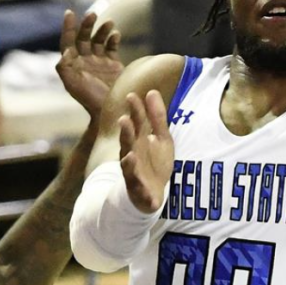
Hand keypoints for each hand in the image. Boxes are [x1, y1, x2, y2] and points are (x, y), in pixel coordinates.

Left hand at [55, 9, 122, 120]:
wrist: (109, 111)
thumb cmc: (89, 100)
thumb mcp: (73, 85)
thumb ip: (65, 68)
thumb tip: (65, 51)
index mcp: (73, 63)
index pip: (68, 40)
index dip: (68, 27)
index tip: (70, 13)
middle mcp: (85, 59)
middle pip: (84, 37)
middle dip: (87, 25)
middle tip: (92, 15)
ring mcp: (100, 61)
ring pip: (99, 39)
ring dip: (102, 30)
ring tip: (109, 23)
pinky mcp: (114, 64)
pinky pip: (112, 47)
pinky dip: (113, 39)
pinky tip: (116, 35)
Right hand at [119, 91, 174, 214]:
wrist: (150, 194)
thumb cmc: (154, 162)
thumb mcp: (161, 138)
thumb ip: (157, 117)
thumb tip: (152, 91)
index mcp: (138, 141)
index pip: (136, 123)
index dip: (135, 111)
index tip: (132, 95)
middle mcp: (132, 154)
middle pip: (128, 142)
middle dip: (126, 133)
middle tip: (124, 119)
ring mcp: (133, 172)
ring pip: (128, 166)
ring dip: (128, 161)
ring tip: (129, 155)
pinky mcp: (138, 190)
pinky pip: (136, 187)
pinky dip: (137, 185)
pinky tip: (141, 187)